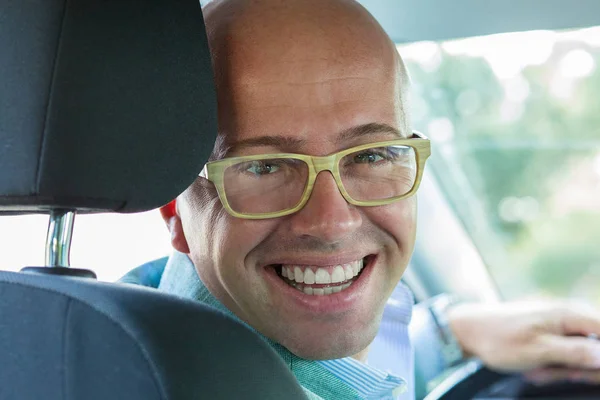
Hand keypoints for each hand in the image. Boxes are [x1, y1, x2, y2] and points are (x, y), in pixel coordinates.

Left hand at [447, 300, 599, 383]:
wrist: (468, 331)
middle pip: (597, 347)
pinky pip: (565, 353)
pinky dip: (553, 365)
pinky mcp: (550, 332)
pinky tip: (537, 369)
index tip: (584, 370)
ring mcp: (559, 323)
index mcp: (570, 314)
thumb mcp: (538, 350)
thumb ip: (575, 352)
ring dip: (563, 369)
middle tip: (559, 374)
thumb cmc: (498, 338)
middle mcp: (568, 314)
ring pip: (581, 354)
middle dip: (580, 367)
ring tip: (539, 371)